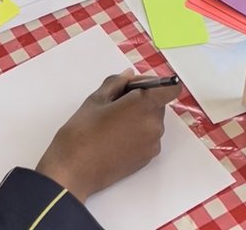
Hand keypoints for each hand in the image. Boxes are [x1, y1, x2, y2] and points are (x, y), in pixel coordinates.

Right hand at [36, 69, 179, 203]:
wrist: (75, 169)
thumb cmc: (83, 130)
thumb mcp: (97, 98)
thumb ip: (117, 82)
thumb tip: (129, 76)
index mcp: (144, 105)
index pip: (171, 88)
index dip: (158, 83)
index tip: (138, 86)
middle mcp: (154, 125)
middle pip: (159, 104)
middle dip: (142, 100)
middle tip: (117, 102)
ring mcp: (152, 145)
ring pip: (152, 121)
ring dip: (139, 117)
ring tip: (113, 122)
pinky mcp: (147, 160)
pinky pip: (148, 138)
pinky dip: (138, 133)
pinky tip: (116, 137)